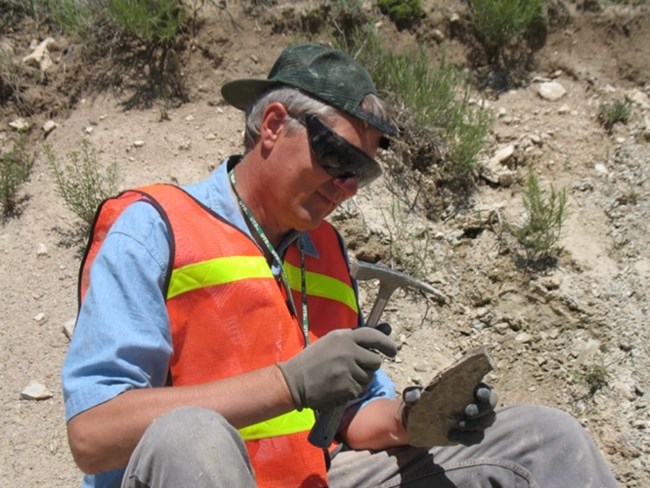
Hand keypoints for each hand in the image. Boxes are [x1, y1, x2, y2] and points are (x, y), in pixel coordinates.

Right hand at [277, 328, 396, 410]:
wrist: (294, 380)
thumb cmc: (313, 359)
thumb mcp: (332, 341)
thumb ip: (357, 337)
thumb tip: (388, 327)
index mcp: (344, 337)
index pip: (374, 336)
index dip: (387, 344)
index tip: (392, 351)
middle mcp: (349, 351)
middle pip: (376, 361)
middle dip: (370, 366)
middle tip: (356, 367)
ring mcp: (349, 370)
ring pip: (369, 377)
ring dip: (361, 378)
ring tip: (342, 376)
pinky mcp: (348, 388)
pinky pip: (361, 389)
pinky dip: (353, 390)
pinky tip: (339, 386)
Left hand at [401, 382, 497, 444]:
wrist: (418, 419)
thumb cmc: (421, 400)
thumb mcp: (414, 395)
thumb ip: (412, 394)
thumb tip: (413, 398)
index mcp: (467, 387)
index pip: (483, 387)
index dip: (484, 391)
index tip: (477, 394)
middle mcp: (475, 402)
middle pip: (490, 405)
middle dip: (482, 409)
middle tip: (467, 412)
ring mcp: (475, 419)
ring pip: (486, 422)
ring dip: (476, 425)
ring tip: (458, 426)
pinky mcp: (470, 433)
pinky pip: (476, 437)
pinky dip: (467, 438)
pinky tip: (452, 436)